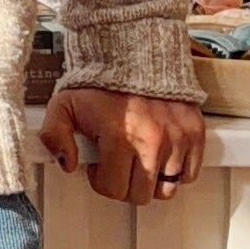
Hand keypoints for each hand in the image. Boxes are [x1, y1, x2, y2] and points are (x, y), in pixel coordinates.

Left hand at [38, 87, 205, 204]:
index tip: (100, 165)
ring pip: (166, 190)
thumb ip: (54, 135)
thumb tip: (66, 163)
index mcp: (119, 136)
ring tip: (138, 158)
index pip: (113, 189)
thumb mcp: (65, 104)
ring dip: (151, 179)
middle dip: (125, 183)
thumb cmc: (100, 81)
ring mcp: (176, 139)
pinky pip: (189, 175)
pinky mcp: (195, 134)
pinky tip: (159, 155)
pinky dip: (175, 171)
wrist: (135, 53)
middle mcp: (152, 141)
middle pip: (140, 195)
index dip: (101, 179)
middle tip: (118, 162)